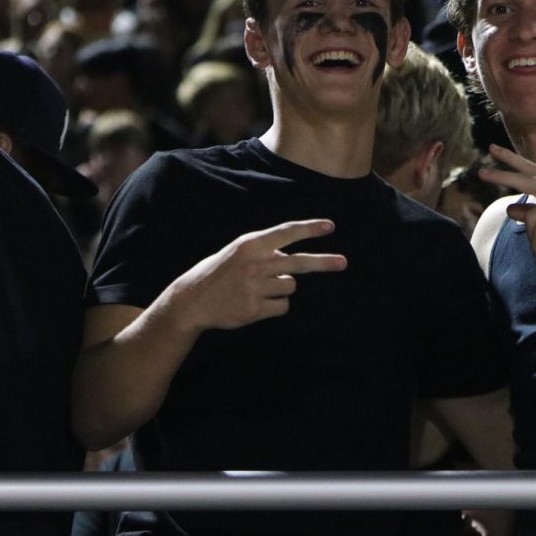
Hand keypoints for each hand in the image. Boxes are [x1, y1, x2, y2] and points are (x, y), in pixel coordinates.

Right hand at [168, 219, 346, 332]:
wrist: (192, 299)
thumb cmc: (221, 272)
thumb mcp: (239, 251)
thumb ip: (266, 251)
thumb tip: (295, 261)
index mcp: (251, 245)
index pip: (286, 233)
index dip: (309, 229)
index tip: (330, 226)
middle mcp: (254, 264)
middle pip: (299, 263)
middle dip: (324, 263)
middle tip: (343, 262)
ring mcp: (254, 287)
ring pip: (290, 286)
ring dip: (282, 288)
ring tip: (259, 288)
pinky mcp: (254, 309)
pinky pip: (282, 306)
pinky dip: (276, 305)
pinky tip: (256, 303)